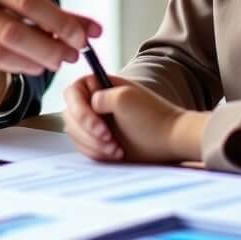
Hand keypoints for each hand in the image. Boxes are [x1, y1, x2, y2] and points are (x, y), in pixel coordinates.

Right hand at [0, 0, 100, 74]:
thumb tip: (74, 20)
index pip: (28, 0)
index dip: (59, 21)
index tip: (82, 34)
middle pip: (16, 31)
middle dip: (50, 47)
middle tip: (72, 54)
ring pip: (0, 51)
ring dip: (33, 60)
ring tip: (54, 61)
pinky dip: (9, 65)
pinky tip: (26, 65)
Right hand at [63, 75, 207, 163]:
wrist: (170, 139)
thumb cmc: (151, 116)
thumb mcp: (124, 98)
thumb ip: (100, 96)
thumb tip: (89, 104)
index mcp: (99, 86)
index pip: (72, 93)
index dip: (80, 110)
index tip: (98, 125)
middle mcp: (94, 103)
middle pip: (70, 116)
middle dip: (88, 131)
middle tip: (109, 139)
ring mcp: (95, 123)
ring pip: (75, 134)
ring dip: (93, 144)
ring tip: (116, 149)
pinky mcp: (98, 142)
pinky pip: (84, 148)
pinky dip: (96, 153)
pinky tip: (116, 153)